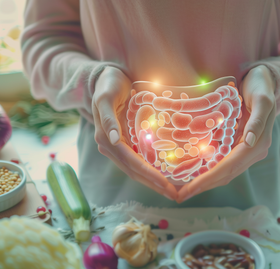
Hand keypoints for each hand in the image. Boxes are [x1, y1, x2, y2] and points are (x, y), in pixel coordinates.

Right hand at [92, 66, 177, 199]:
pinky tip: (165, 174)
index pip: (131, 163)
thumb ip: (108, 119)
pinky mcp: (123, 142)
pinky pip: (137, 160)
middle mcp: (110, 146)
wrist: (104, 77)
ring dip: (153, 181)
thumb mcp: (106, 98)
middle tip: (175, 195)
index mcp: (105, 139)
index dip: (149, 175)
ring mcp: (116, 146)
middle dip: (154, 184)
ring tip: (172, 190)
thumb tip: (112, 140)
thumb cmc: (107, 84)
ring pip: (135, 170)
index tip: (167, 184)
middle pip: (134, 171)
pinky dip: (150, 170)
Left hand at [177, 65, 276, 202]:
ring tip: (184, 189)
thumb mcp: (262, 100)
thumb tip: (250, 142)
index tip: (190, 188)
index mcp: (258, 144)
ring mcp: (247, 150)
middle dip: (203, 186)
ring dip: (205, 182)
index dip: (209, 179)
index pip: (229, 167)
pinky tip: (195, 174)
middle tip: (180, 195)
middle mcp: (253, 151)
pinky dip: (209, 171)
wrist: (267, 81)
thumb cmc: (262, 88)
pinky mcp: (240, 146)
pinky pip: (224, 163)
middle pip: (225, 174)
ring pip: (224, 172)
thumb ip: (257, 121)